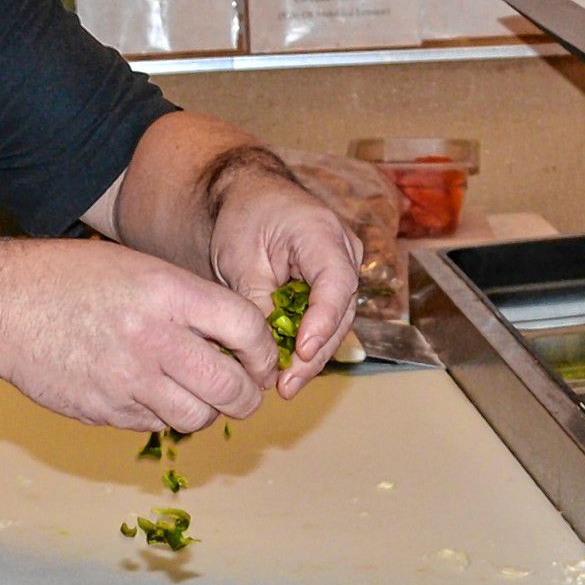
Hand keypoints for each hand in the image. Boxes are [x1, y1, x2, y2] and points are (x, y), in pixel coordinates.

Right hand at [0, 237, 276, 435]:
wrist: (1, 308)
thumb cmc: (70, 279)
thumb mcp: (137, 268)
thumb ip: (187, 301)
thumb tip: (237, 337)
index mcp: (168, 293)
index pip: (247, 329)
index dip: (265, 351)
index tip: (261, 358)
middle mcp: (154, 339)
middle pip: (231, 388)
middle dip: (248, 397)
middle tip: (245, 392)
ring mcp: (129, 381)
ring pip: (197, 417)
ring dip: (207, 411)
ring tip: (196, 395)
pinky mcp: (106, 411)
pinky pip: (156, 425)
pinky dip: (164, 416)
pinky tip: (152, 394)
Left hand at [206, 161, 361, 396]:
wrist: (251, 198)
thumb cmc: (245, 219)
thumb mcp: (241, 259)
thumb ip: (258, 303)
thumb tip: (265, 353)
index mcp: (322, 233)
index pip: (336, 282)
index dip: (322, 320)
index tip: (302, 351)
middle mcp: (344, 253)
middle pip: (339, 312)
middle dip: (314, 353)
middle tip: (285, 385)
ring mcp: (343, 271)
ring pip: (335, 323)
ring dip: (310, 357)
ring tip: (283, 386)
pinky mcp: (332, 288)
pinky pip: (325, 321)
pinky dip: (306, 345)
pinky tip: (285, 371)